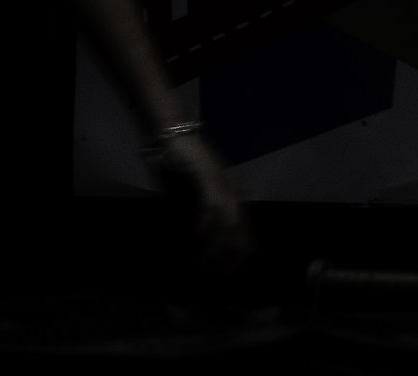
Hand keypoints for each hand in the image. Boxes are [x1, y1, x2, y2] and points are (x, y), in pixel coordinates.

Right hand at [150, 132, 250, 276]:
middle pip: (240, 238)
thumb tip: (195, 251)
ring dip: (212, 252)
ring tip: (197, 269)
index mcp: (234, 200)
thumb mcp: (192, 198)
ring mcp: (224, 184)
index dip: (237, 264)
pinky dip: (202, 228)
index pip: (246, 240)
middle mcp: (234, 194)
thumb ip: (199, 219)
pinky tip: (192, 240)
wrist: (172, 133)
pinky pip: (211, 209)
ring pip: (227, 228)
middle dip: (226, 265)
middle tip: (209, 284)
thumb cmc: (179, 166)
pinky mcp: (209, 175)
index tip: (223, 284)